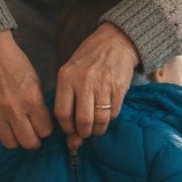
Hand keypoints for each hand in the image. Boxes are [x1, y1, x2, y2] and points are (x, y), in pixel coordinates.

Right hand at [0, 31, 52, 149]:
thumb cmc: (16, 65)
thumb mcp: (36, 82)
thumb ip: (40, 105)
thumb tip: (45, 127)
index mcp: (31, 98)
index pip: (45, 130)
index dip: (46, 130)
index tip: (43, 127)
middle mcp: (13, 108)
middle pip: (28, 142)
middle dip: (34, 141)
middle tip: (33, 136)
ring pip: (10, 143)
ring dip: (17, 140)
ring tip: (18, 132)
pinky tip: (3, 125)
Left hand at [54, 22, 139, 150]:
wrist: (115, 41)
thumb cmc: (89, 59)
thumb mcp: (71, 73)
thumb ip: (68, 102)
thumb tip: (71, 139)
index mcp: (66, 77)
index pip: (62, 113)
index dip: (67, 128)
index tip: (71, 130)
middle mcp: (83, 80)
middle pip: (82, 120)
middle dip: (84, 132)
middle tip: (86, 132)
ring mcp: (102, 84)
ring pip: (100, 119)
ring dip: (98, 129)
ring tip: (97, 127)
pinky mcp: (119, 87)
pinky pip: (113, 113)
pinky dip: (110, 118)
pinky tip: (107, 113)